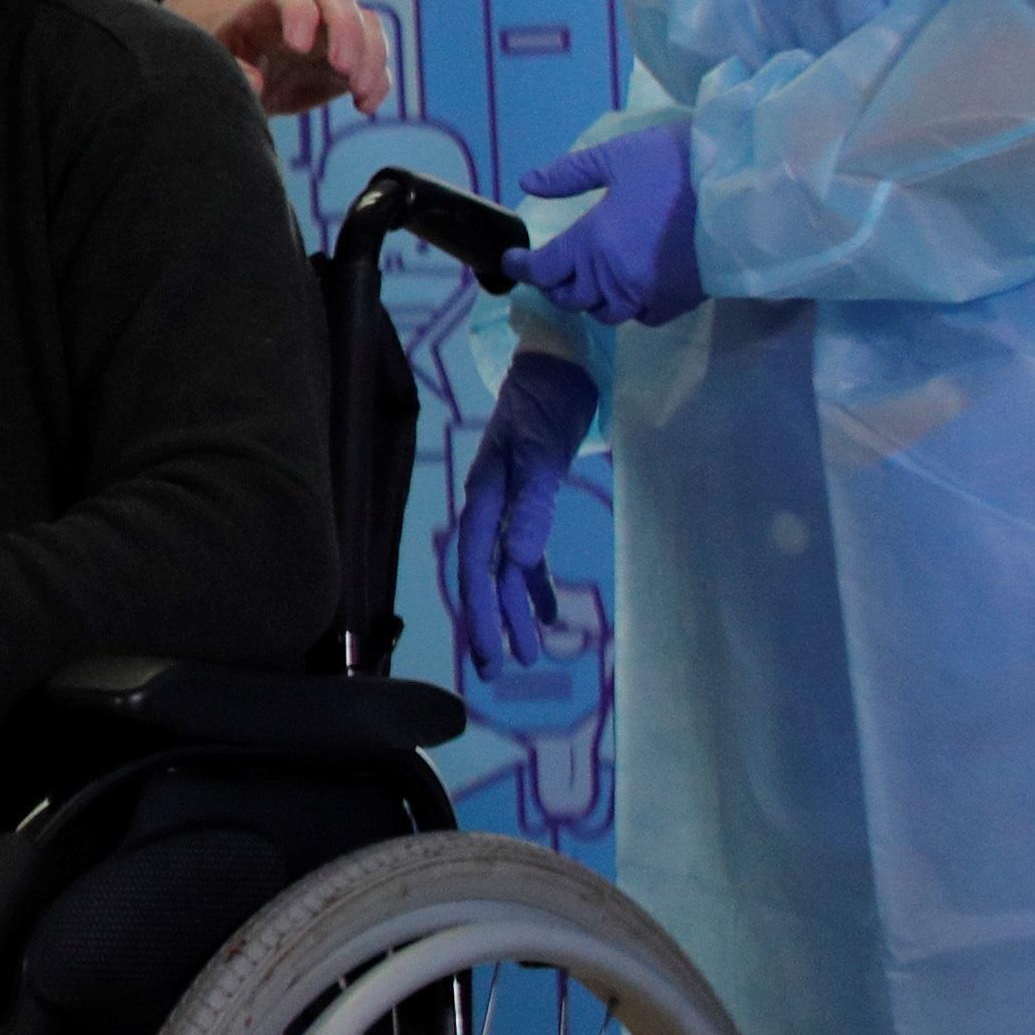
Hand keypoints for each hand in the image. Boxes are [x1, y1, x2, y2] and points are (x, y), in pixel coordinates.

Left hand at [210, 0, 391, 120]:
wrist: (249, 73)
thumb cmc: (231, 60)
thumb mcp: (217, 63)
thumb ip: (231, 68)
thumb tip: (256, 82)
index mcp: (268, 7)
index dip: (299, 13)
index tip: (298, 47)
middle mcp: (309, 11)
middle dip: (347, 29)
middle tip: (342, 67)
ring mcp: (335, 33)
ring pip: (368, 23)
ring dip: (372, 55)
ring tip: (359, 92)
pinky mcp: (353, 59)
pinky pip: (377, 61)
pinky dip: (379, 81)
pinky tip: (364, 106)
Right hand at [448, 352, 600, 672]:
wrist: (558, 364)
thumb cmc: (546, 401)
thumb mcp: (541, 451)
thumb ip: (532, 506)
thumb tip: (517, 560)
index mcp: (485, 496)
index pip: (476, 565)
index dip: (482, 611)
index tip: (492, 653)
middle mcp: (490, 507)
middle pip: (485, 576)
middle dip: (491, 623)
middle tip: (500, 671)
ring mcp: (508, 505)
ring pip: (504, 570)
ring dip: (514, 610)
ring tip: (528, 654)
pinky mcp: (530, 500)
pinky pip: (526, 554)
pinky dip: (534, 584)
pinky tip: (548, 612)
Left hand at [509, 122, 702, 328]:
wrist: (743, 191)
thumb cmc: (676, 167)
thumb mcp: (616, 157)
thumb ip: (569, 174)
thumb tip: (528, 184)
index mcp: (591, 243)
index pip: (543, 270)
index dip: (522, 267)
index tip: (511, 261)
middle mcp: (613, 278)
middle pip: (569, 297)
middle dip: (554, 284)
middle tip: (551, 268)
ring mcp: (646, 295)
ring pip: (604, 312)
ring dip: (589, 299)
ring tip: (588, 279)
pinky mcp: (678, 302)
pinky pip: (641, 316)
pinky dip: (628, 306)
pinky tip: (629, 287)